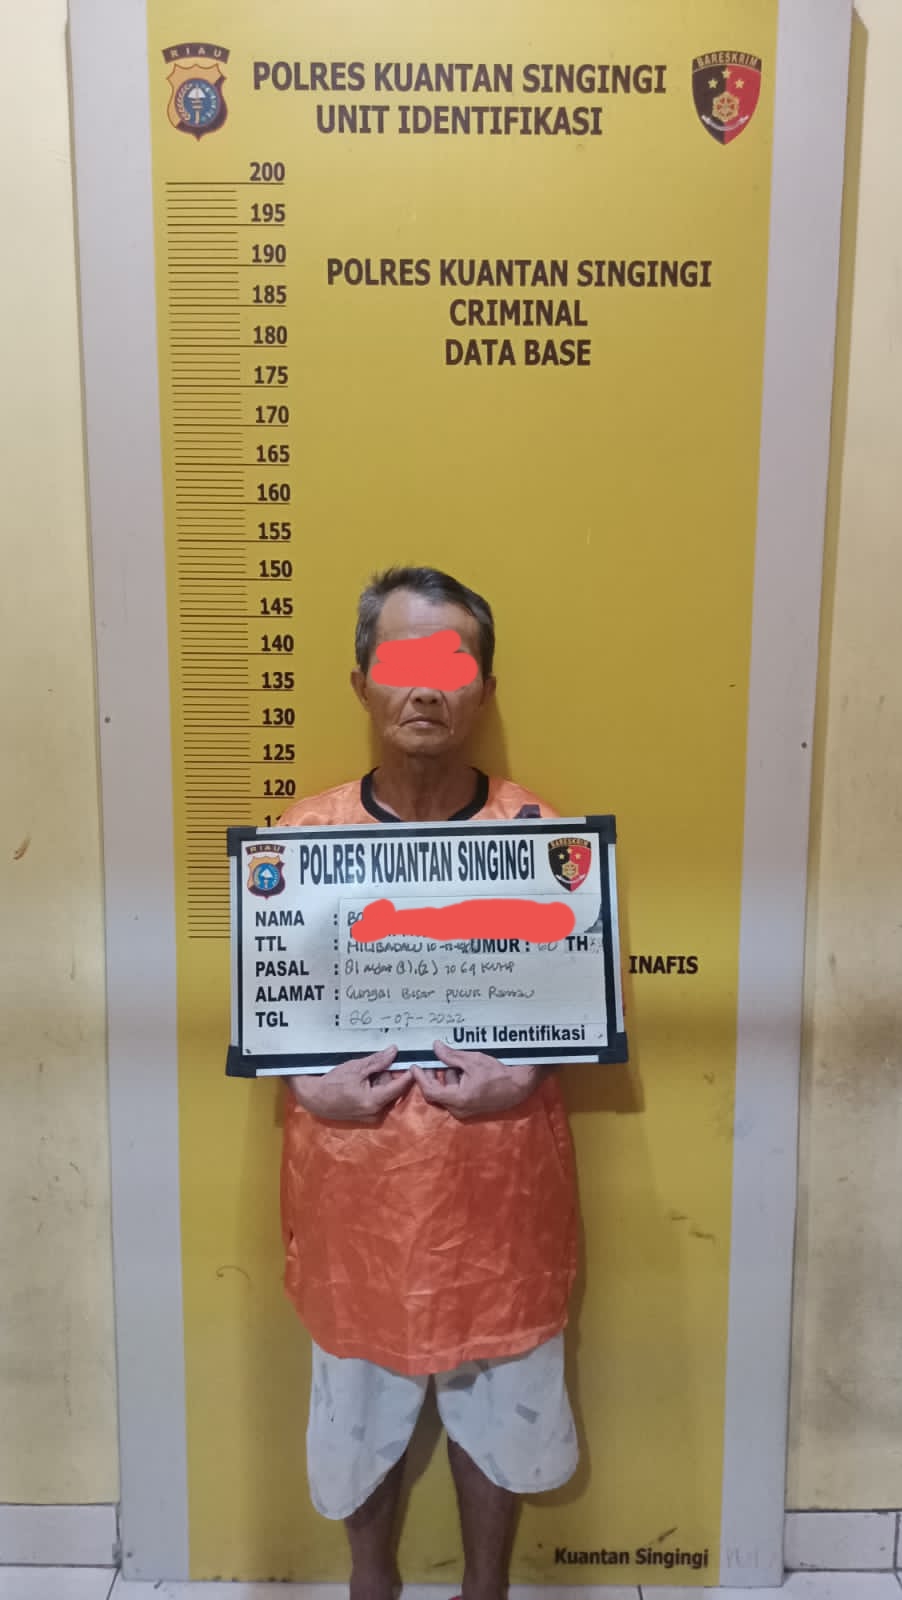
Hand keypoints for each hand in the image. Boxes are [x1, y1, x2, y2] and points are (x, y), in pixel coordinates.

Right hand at [286, 1047, 410, 1123]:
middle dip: (388, 1077)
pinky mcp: (365, 1118)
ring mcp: (370, 1117)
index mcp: (374, 1101)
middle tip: (375, 1067)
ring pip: (385, 1096)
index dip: (407, 1074)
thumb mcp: (356, 1068)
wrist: (314, 1098)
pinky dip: (374, 1091)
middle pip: (392, 1091)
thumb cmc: (333, 1082)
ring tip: (365, 1075)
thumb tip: (394, 1051)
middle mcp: (375, 1113)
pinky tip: (362, 1084)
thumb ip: (377, 1061)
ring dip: (380, 1084)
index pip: (399, 1087)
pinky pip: (378, 1101)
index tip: (412, 1064)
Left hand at [410, 1040, 542, 1120]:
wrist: (519, 1086)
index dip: (420, 1078)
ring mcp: (465, 1111)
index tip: (414, 1066)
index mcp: (458, 1099)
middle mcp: (459, 1109)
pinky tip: (464, 1070)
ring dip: (448, 1077)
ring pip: (447, 1093)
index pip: (430, 1091)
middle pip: (437, 1092)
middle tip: (434, 1059)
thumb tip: (435, 1047)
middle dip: (434, 1075)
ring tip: (457, 1061)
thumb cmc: (497, 1073)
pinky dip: (456, 1083)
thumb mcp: (472, 1061)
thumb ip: (451, 1056)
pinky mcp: (471, 1109)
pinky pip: (456, 1096)